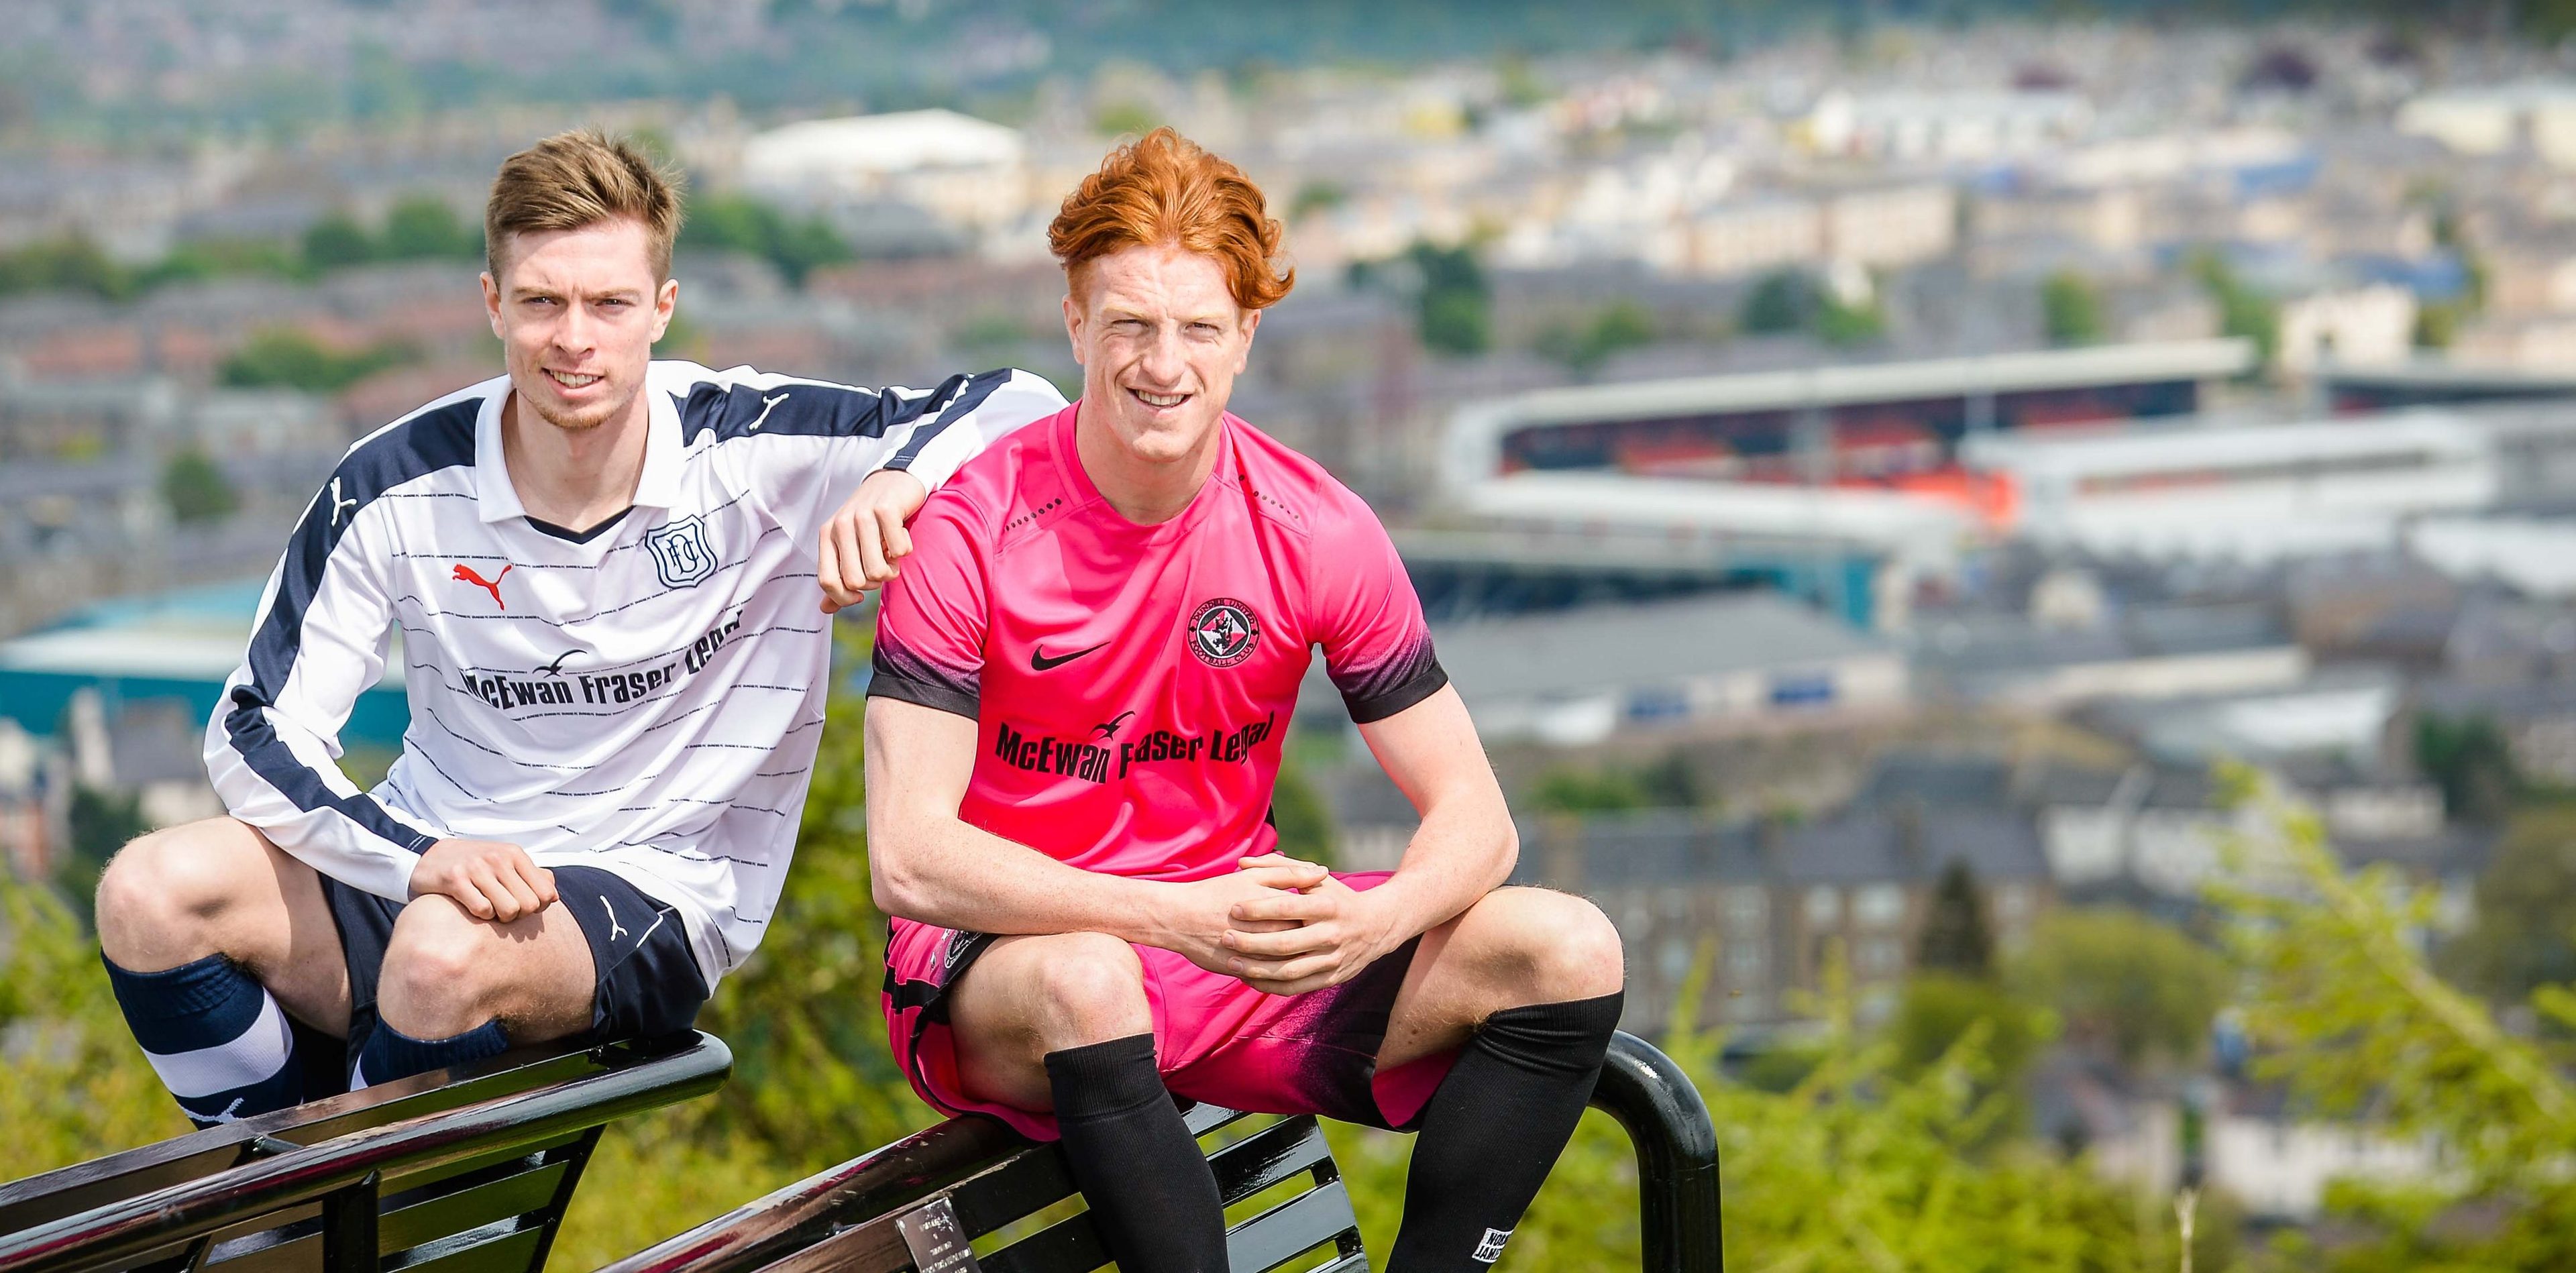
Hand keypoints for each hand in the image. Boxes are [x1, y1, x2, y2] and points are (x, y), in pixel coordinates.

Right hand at [410, 839, 556, 922]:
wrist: (430, 857)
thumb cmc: (474, 865)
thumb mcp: (505, 862)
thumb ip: (532, 876)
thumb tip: (554, 896)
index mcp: (515, 855)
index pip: (546, 893)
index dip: (538, 908)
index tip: (523, 906)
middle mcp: (499, 858)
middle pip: (530, 905)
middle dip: (519, 915)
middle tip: (504, 911)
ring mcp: (477, 868)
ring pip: (509, 910)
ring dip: (500, 918)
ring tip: (490, 910)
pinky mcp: (456, 880)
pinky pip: (483, 910)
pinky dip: (481, 916)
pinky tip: (473, 907)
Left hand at [819, 469, 927, 613]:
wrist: (896, 479)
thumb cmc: (873, 519)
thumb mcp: (849, 544)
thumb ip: (838, 576)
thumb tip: (825, 609)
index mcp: (827, 534)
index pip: (828, 582)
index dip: (845, 597)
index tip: (861, 594)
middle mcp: (840, 525)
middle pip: (856, 581)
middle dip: (875, 581)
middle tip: (882, 564)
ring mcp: (862, 516)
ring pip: (877, 571)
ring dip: (892, 568)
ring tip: (892, 552)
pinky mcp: (886, 509)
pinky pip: (899, 551)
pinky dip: (906, 549)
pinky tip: (902, 534)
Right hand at [1148, 858, 1330, 976]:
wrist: (1179, 917)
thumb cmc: (1217, 892)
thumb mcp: (1254, 876)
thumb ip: (1290, 873)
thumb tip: (1324, 871)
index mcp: (1276, 909)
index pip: (1311, 916)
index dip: (1320, 915)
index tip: (1325, 913)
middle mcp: (1268, 935)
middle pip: (1303, 941)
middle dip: (1313, 938)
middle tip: (1318, 933)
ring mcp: (1255, 956)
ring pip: (1288, 962)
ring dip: (1298, 958)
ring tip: (1302, 950)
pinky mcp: (1242, 971)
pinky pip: (1268, 977)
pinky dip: (1277, 973)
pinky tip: (1282, 965)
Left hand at [1221, 855, 1398, 995]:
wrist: (1378, 926)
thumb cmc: (1339, 898)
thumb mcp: (1317, 879)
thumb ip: (1280, 868)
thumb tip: (1242, 862)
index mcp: (1327, 906)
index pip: (1288, 907)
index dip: (1259, 909)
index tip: (1233, 908)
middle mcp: (1331, 934)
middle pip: (1285, 944)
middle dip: (1251, 942)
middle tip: (1225, 938)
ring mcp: (1332, 959)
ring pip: (1289, 971)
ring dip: (1257, 969)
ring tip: (1232, 962)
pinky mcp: (1332, 978)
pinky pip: (1296, 987)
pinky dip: (1271, 985)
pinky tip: (1250, 978)